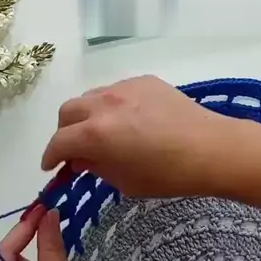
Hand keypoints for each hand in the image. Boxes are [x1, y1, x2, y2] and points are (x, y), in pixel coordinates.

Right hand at [42, 75, 226, 197]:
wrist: (209, 148)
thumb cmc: (168, 175)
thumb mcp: (125, 181)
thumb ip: (96, 166)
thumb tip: (80, 158)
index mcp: (96, 133)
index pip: (59, 142)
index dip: (51, 157)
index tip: (52, 167)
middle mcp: (104, 104)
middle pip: (68, 111)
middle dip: (65, 131)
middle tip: (75, 149)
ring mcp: (124, 87)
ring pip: (91, 96)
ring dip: (87, 114)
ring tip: (103, 131)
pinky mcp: (144, 79)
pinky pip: (116, 90)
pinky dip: (112, 104)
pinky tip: (130, 120)